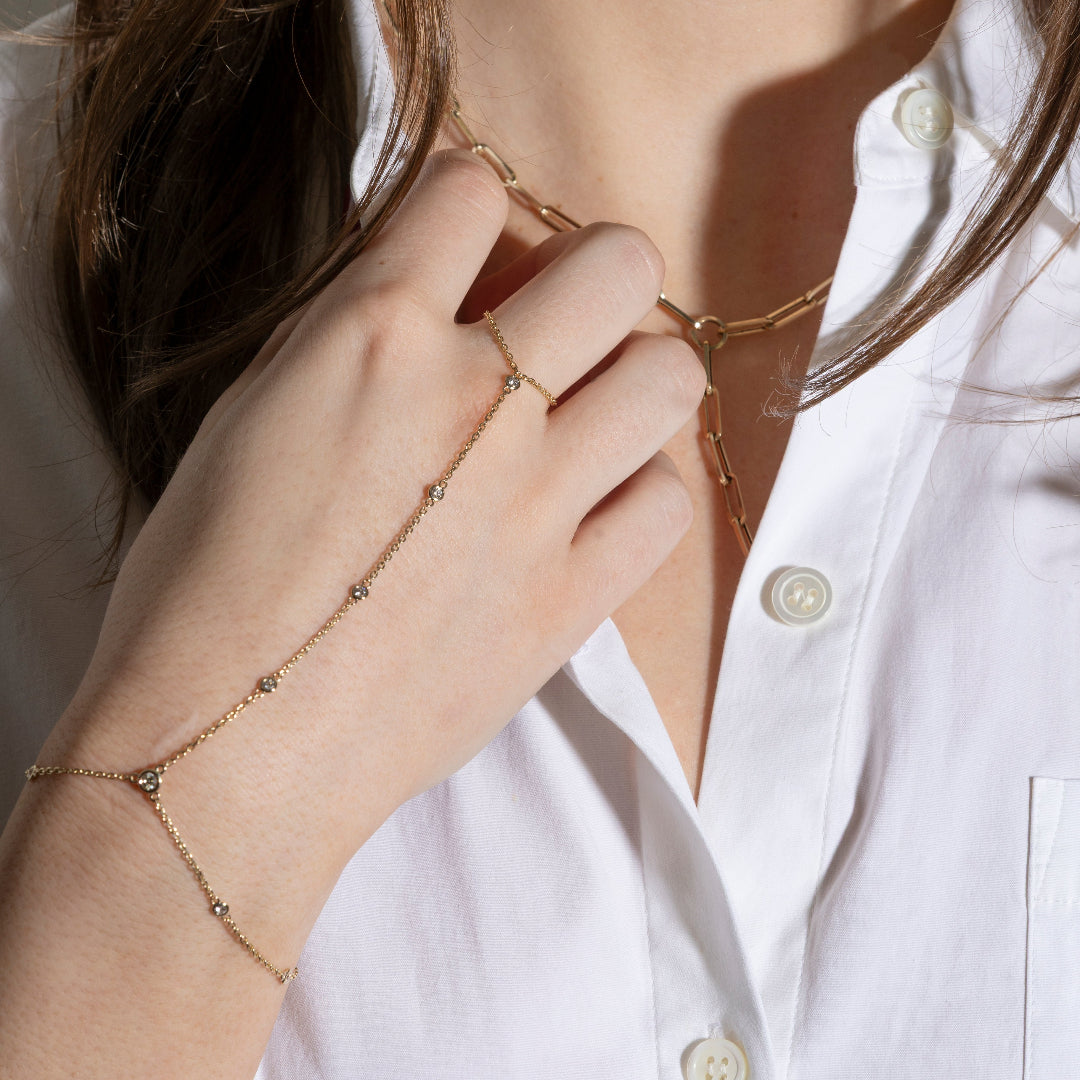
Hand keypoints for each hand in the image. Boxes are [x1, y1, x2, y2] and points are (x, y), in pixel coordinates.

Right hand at [2, 146, 704, 1076]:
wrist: (229, 746)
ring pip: (671, 375)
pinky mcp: (570, 599)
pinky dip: (639, 495)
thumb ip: (350, 338)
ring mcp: (536, 503)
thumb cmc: (206, 584)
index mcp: (375, 340)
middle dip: (596, 276)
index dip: (470, 209)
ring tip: (589, 415)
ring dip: (638, 377)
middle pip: (619, 264)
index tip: (468, 252)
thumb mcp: (251, 417)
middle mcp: (476, 403)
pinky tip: (590, 511)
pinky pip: (666, 507)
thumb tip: (426, 300)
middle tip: (563, 325)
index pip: (469, 190)